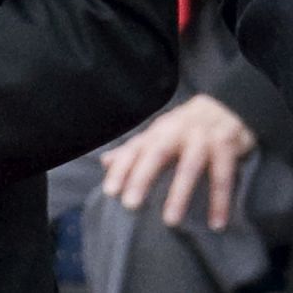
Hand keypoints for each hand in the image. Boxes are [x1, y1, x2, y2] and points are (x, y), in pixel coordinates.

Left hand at [99, 94, 256, 229]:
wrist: (227, 107)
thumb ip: (135, 150)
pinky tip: (216, 223)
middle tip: (130, 204)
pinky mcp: (226, 148)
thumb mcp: (159, 134)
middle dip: (142, 178)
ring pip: (189, 167)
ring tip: (170, 221)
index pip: (134, 149)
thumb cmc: (186, 126)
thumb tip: (104, 162)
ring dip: (179, 194)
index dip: (121, 169)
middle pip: (156, 154)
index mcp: (158, 131)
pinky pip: (223, 177)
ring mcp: (202, 139)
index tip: (110, 191)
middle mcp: (176, 132)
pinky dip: (220, 201)